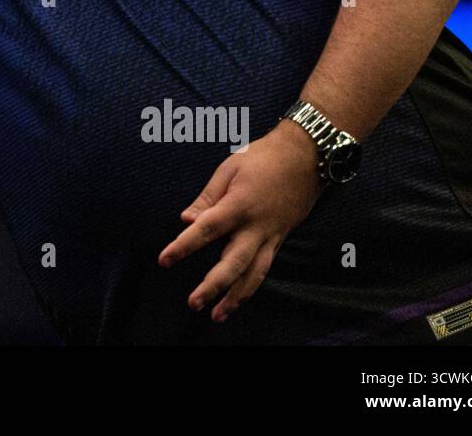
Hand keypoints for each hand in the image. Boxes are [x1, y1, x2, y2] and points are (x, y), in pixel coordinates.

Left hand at [157, 119, 323, 321]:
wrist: (307, 157)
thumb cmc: (262, 157)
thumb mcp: (230, 167)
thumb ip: (207, 197)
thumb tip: (187, 220)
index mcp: (239, 204)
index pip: (206, 229)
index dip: (184, 246)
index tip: (164, 260)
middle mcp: (256, 226)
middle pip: (233, 263)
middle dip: (213, 286)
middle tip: (193, 303)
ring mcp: (272, 235)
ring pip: (254, 274)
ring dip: (235, 298)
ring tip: (216, 315)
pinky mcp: (280, 239)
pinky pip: (265, 268)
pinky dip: (251, 286)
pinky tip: (238, 298)